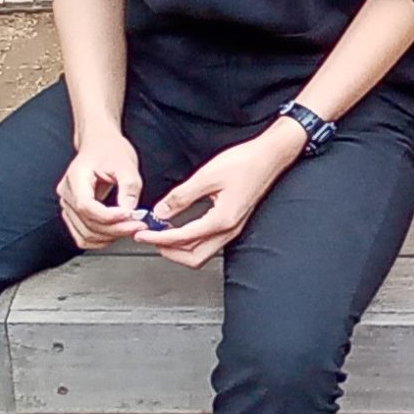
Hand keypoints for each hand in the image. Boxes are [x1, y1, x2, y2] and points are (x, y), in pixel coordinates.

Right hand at [57, 125, 145, 249]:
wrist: (99, 144)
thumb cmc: (109, 149)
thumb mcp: (125, 163)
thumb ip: (128, 186)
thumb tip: (130, 211)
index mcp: (76, 177)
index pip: (86, 206)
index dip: (108, 216)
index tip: (129, 215)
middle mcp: (67, 193)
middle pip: (87, 223)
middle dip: (116, 229)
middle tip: (139, 225)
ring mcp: (68, 205)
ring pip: (85, 234)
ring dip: (109, 237)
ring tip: (131, 228)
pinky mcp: (74, 213)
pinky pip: (83, 235)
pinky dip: (100, 239)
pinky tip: (117, 232)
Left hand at [143, 119, 308, 269]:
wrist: (270, 157)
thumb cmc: (245, 163)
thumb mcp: (207, 176)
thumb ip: (181, 196)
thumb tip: (161, 212)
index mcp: (222, 220)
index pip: (183, 238)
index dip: (159, 237)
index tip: (143, 234)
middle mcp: (228, 230)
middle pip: (194, 257)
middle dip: (168, 251)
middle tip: (150, 238)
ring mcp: (232, 228)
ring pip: (201, 252)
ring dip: (179, 248)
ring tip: (162, 234)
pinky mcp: (233, 223)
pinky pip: (209, 242)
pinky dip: (190, 240)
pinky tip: (181, 228)